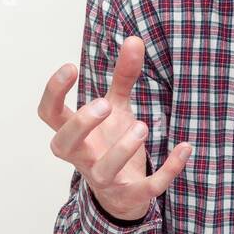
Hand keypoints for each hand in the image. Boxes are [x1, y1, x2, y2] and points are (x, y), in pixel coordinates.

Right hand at [38, 35, 192, 221]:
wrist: (122, 194)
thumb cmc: (110, 142)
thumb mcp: (117, 108)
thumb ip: (122, 77)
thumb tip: (134, 39)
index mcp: (74, 133)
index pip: (48, 114)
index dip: (54, 92)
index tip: (72, 67)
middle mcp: (83, 156)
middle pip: (63, 144)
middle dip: (81, 124)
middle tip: (105, 104)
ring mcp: (105, 178)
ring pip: (103, 170)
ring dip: (122, 149)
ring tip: (142, 125)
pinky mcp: (132, 194)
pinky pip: (147, 187)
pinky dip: (168, 170)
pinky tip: (185, 147)